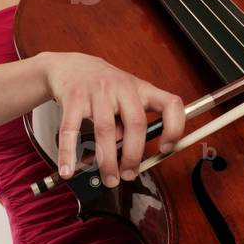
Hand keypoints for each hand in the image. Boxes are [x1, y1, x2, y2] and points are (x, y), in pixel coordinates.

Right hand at [43, 52, 185, 186]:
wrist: (71, 65)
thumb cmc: (103, 85)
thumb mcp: (126, 96)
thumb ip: (129, 123)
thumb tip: (128, 156)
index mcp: (141, 89)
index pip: (170, 104)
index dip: (174, 127)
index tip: (167, 148)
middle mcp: (122, 87)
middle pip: (136, 124)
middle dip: (133, 156)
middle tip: (128, 174)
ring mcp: (97, 91)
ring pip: (105, 130)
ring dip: (107, 160)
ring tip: (108, 178)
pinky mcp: (73, 98)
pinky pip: (71, 129)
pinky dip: (68, 153)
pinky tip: (68, 169)